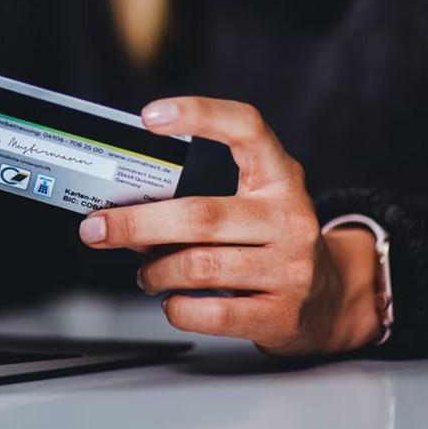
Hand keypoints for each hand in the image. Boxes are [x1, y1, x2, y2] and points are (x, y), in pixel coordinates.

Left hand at [78, 97, 380, 355]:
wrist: (331, 301)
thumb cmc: (272, 244)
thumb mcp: (252, 206)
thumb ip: (199, 200)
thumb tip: (123, 213)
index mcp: (280, 177)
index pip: (247, 128)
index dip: (200, 114)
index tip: (149, 116)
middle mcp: (289, 218)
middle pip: (200, 215)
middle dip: (135, 223)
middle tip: (97, 230)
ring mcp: (290, 268)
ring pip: (198, 266)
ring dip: (154, 271)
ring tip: (145, 274)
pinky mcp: (281, 314)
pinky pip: (211, 313)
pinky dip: (177, 308)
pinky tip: (172, 301)